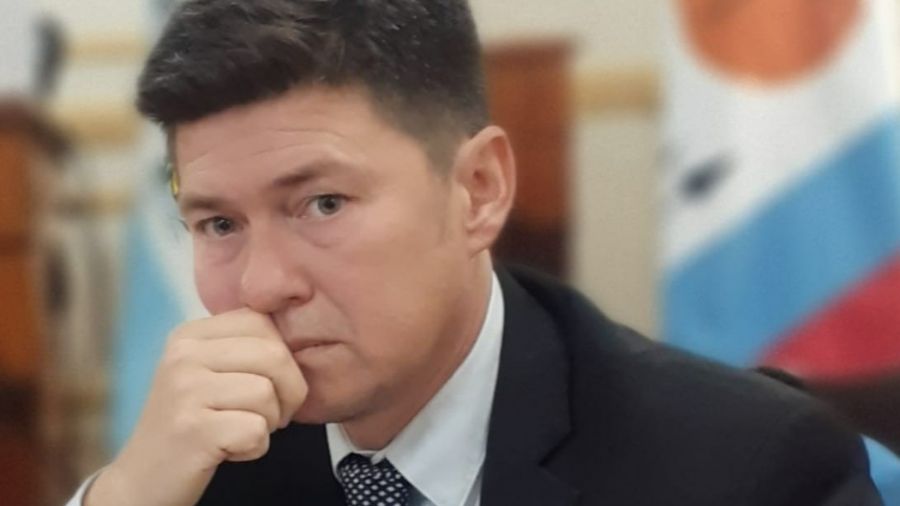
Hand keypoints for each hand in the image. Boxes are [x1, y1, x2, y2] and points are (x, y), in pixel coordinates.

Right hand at [85, 309, 307, 505]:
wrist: (143, 480)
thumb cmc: (191, 425)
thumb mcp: (208, 372)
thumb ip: (244, 348)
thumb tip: (301, 335)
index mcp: (189, 335)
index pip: (262, 322)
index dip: (283, 357)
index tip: (271, 385)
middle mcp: (183, 355)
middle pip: (274, 355)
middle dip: (290, 391)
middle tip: (271, 416)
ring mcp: (184, 391)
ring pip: (267, 393)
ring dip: (269, 422)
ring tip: (241, 431)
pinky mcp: (192, 429)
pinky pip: (256, 430)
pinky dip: (255, 447)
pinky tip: (229, 450)